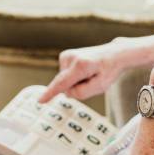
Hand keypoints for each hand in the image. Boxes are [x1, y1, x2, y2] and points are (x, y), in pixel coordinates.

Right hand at [39, 33, 153, 103]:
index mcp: (81, 65)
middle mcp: (70, 57)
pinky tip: (84, 70)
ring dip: (76, 81)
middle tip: (92, 79)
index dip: (51, 93)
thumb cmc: (108, 70)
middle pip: (66, 86)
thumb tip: (67, 93)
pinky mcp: (64, 56)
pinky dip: (74, 77)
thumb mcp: (101, 87)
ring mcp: (66, 56)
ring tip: (89, 73)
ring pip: (65, 81)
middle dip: (77, 87)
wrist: (113, 54)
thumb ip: (82, 92)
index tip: (40, 100)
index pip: (63, 83)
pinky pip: (65, 76)